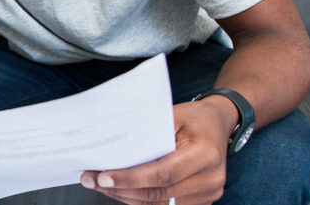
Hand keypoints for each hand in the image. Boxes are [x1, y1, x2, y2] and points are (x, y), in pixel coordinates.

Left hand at [80, 99, 236, 204]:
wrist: (219, 124)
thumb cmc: (194, 117)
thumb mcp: (174, 114)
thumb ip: (149, 132)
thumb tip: (115, 148)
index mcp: (206, 155)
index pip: (162, 174)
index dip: (130, 178)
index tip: (103, 177)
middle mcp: (210, 179)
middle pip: (158, 193)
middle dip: (120, 188)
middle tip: (90, 179)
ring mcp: (207, 194)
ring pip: (158, 203)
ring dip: (125, 196)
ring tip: (99, 184)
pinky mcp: (199, 201)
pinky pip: (163, 204)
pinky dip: (138, 198)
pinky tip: (118, 188)